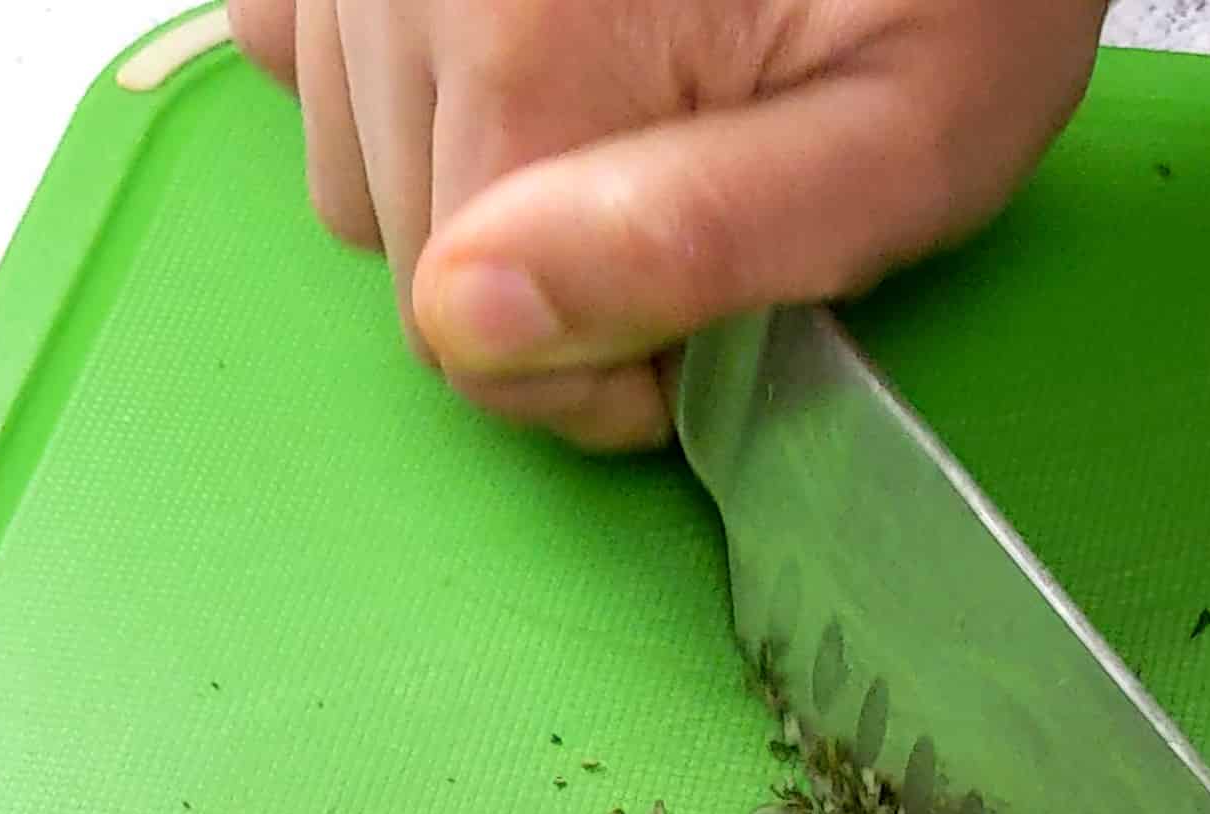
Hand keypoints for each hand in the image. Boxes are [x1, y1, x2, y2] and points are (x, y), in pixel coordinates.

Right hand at [228, 0, 1105, 448]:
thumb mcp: (891, 147)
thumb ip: (691, 244)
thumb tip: (470, 324)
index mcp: (524, 39)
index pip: (471, 346)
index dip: (599, 377)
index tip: (703, 338)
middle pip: (418, 264)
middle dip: (557, 291)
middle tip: (692, 219)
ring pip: (360, 180)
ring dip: (490, 205)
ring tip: (637, 129)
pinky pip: (318, 73)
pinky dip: (416, 108)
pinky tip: (543, 72)